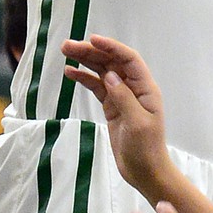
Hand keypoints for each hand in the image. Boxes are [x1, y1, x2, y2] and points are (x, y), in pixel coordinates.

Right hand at [61, 34, 171, 199]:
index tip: (92, 39)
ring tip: (65, 52)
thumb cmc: (146, 149)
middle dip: (91, 51)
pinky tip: (70, 73)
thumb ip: (124, 98)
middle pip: (112, 62)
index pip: (129, 59)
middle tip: (67, 46)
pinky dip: (84, 78)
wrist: (145, 172)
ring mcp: (122, 96)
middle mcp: (134, 88)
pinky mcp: (112, 107)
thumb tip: (110, 75)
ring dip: (85, 61)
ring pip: (102, 72)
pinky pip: (97, 87)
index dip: (111, 46)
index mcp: (145, 88)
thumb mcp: (137, 124)